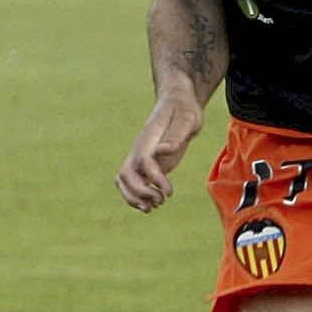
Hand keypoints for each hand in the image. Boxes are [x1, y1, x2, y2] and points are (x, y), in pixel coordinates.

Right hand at [115, 94, 203, 212]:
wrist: (178, 104)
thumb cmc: (185, 110)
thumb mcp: (188, 119)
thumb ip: (177, 134)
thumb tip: (163, 150)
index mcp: (149, 139)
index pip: (144, 162)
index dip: (154, 179)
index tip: (169, 191)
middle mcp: (140, 149)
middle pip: (125, 174)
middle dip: (139, 192)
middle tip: (160, 201)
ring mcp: (141, 158)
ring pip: (124, 181)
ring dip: (134, 198)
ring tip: (154, 207)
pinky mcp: (147, 165)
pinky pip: (133, 184)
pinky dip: (137, 197)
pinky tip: (152, 205)